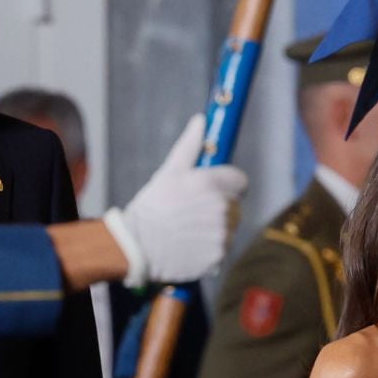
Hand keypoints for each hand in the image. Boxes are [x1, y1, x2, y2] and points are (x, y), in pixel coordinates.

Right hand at [102, 114, 246, 285]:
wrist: (137, 246)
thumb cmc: (151, 207)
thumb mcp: (169, 172)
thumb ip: (190, 146)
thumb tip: (201, 121)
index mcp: (211, 183)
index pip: (240, 181)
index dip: (228, 185)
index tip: (213, 191)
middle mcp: (221, 208)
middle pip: (235, 206)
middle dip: (220, 208)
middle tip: (192, 214)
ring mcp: (221, 234)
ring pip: (230, 229)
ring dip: (215, 230)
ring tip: (188, 231)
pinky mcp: (219, 256)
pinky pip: (223, 249)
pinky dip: (210, 250)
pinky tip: (190, 247)